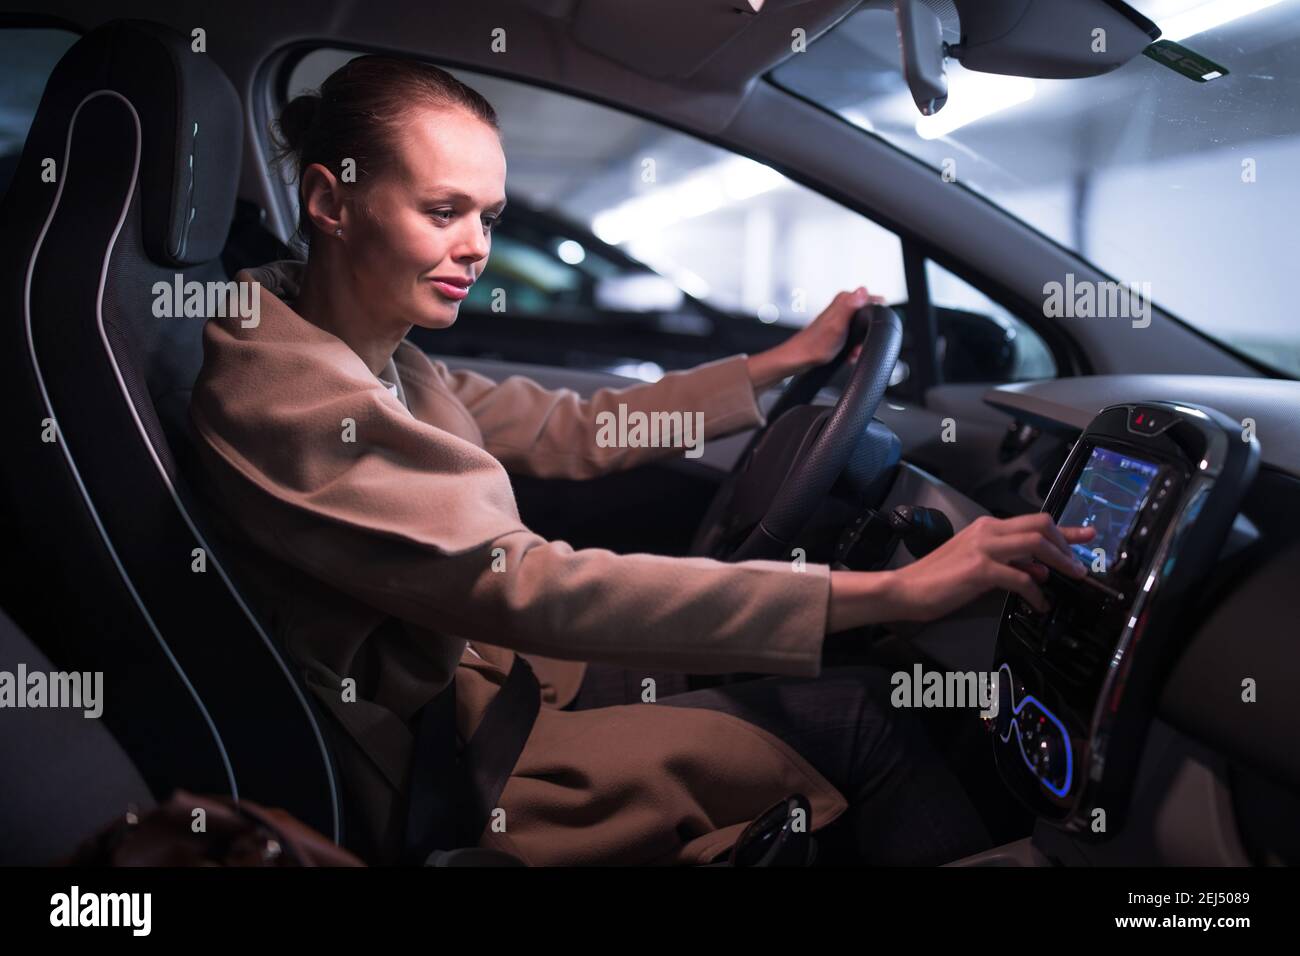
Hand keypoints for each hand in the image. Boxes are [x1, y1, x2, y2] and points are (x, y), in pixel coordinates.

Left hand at [745, 286, 885, 391]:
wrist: (800, 358)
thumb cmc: (816, 345)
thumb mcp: (838, 325)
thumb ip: (850, 306)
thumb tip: (862, 290)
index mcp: (845, 299)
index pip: (874, 301)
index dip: (875, 318)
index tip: (869, 330)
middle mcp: (843, 305)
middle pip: (869, 317)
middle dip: (867, 334)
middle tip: (857, 346)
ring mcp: (841, 317)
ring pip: (863, 329)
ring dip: (860, 343)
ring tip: (851, 352)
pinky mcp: (838, 328)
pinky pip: (854, 337)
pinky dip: (853, 347)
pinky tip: (848, 354)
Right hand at [828, 513, 1096, 630]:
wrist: (906, 589)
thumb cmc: (937, 579)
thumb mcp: (977, 566)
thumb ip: (1009, 563)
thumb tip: (1038, 569)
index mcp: (986, 527)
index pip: (1033, 520)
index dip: (1064, 529)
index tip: (1086, 535)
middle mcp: (988, 530)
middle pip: (1041, 526)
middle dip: (1066, 544)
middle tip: (1079, 566)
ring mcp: (984, 548)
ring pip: (1037, 545)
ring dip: (1060, 563)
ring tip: (1071, 579)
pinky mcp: (980, 569)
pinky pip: (1021, 578)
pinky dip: (1037, 592)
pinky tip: (1039, 604)